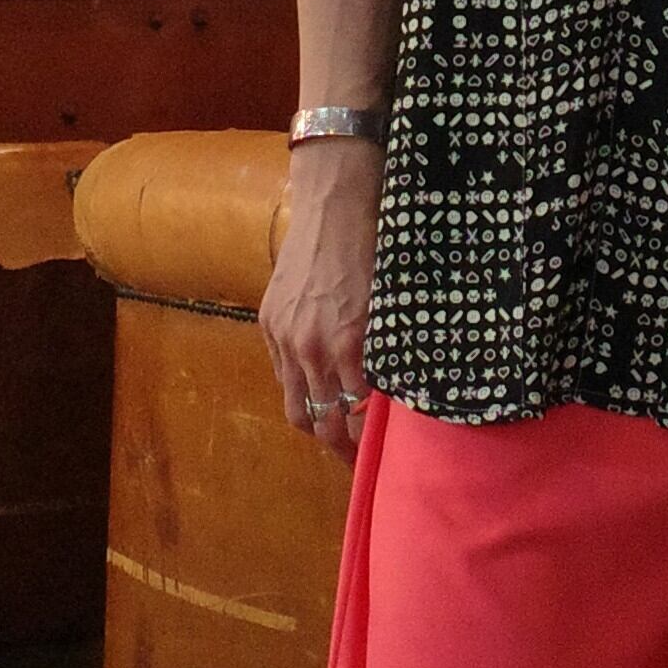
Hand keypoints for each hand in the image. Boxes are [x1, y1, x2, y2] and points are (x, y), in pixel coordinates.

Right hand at [263, 140, 383, 458]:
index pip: (357, 417)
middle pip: (321, 424)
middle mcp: (313, 347)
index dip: (368, 444)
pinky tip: (319, 390)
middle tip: (359, 462)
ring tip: (336, 434)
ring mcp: (286, 336)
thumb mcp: (394, 306)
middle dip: (340, 450)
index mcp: (351, 344)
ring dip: (316, 425)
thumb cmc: (377, 250)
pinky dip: (300, 390)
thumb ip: (390, 355)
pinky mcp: (270, 322)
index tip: (383, 458)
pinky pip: (282, 374)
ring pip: (296, 406)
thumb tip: (398, 395)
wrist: (333, 204)